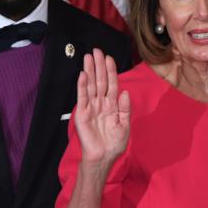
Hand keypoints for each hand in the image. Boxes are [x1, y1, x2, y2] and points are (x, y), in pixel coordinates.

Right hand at [74, 48, 129, 169]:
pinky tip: (83, 75)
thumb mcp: (125, 125)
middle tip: (97, 50)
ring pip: (91, 85)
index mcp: (112, 105)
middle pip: (100, 80)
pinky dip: (82, 86)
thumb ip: (125, 108)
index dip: (110, 71)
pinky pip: (82, 97)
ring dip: (90, 71)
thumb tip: (125, 92)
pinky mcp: (83, 113)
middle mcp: (101, 103)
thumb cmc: (114, 143)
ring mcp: (91, 107)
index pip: (111, 84)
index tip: (109, 58)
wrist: (103, 156)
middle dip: (99, 65)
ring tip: (88, 57)